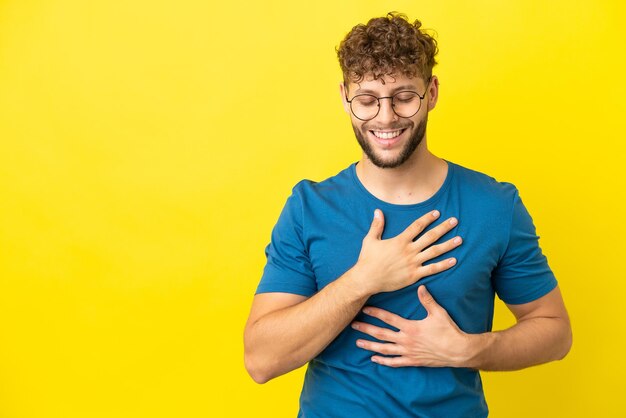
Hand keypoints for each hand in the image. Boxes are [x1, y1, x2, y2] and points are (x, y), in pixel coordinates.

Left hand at [351, 285, 472, 367]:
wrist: (458, 351)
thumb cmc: (449, 331)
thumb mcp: (439, 313)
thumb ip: (427, 300)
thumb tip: (421, 286)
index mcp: (411, 327)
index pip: (389, 318)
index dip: (375, 313)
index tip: (364, 309)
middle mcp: (406, 340)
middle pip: (382, 334)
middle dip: (366, 329)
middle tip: (353, 325)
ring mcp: (408, 352)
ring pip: (385, 349)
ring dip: (370, 346)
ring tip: (358, 343)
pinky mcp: (413, 361)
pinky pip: (395, 362)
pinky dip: (383, 361)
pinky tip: (374, 359)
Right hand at [353, 209, 461, 294]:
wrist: (367, 279)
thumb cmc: (367, 260)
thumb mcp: (370, 240)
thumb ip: (377, 225)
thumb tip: (378, 211)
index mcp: (400, 240)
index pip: (417, 226)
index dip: (428, 218)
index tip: (437, 213)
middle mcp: (409, 250)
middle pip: (430, 236)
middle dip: (443, 228)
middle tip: (454, 221)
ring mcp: (413, 263)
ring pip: (434, 252)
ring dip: (448, 245)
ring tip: (460, 239)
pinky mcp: (414, 275)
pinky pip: (432, 269)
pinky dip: (443, 265)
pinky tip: (454, 260)